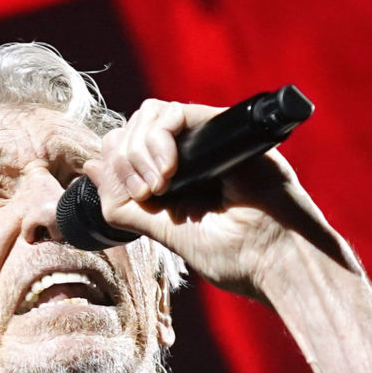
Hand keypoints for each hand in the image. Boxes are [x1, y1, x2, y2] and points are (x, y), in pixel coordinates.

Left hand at [82, 98, 352, 299]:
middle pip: (133, 128)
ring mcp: (207, 140)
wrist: (281, 259)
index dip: (114, 165)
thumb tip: (90, 169)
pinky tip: (169, 173)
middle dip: (123, 160)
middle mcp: (190, 154)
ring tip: (158, 186)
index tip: (126, 195)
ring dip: (139, 151)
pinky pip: (177, 113)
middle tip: (144, 193)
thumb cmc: (236, 257)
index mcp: (174, 179)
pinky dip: (160, 139)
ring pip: (150, 115)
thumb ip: (128, 206)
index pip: (125, 148)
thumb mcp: (167, 233)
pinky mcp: (225, 129)